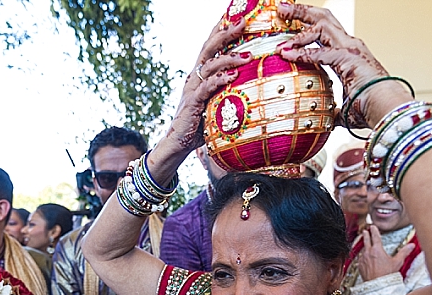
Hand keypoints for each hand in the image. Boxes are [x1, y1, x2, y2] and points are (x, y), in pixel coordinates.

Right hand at [148, 19, 246, 179]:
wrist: (178, 143)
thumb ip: (229, 92)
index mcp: (201, 73)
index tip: (237, 14)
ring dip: (229, 58)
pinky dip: (219, 80)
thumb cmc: (200, 124)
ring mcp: (192, 88)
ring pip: (210, 65)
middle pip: (210, 47)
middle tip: (243, 22)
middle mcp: (195, 76)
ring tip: (247, 55)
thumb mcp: (216, 103)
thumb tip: (253, 86)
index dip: (222, 28)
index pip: (212, 45)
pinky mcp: (192, 103)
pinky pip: (206, 87)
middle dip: (226, 33)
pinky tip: (231, 76)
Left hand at [276, 3, 408, 127]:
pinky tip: (287, 54)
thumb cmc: (371, 108)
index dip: (306, 28)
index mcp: (349, 54)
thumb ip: (335, 111)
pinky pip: (319, 52)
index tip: (288, 25)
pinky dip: (301, 52)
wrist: (387, 110)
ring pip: (322, 24)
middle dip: (302, 11)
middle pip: (324, 18)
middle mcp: (350, 45)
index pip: (325, 33)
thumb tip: (328, 120)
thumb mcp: (347, 109)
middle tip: (282, 8)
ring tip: (282, 15)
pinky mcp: (348, 57)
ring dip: (301, 18)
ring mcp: (350, 48)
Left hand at [357, 225, 415, 281]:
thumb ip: (404, 252)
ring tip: (367, 247)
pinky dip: (364, 257)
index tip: (373, 227)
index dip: (374, 230)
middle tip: (365, 231)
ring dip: (366, 247)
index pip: (375, 236)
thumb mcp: (397, 262)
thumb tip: (411, 245)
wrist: (378, 286)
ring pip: (363, 250)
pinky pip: (361, 259)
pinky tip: (366, 259)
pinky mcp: (360, 266)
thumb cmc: (387, 275)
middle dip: (366, 235)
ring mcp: (363, 259)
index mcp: (377, 249)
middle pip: (366, 240)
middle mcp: (368, 253)